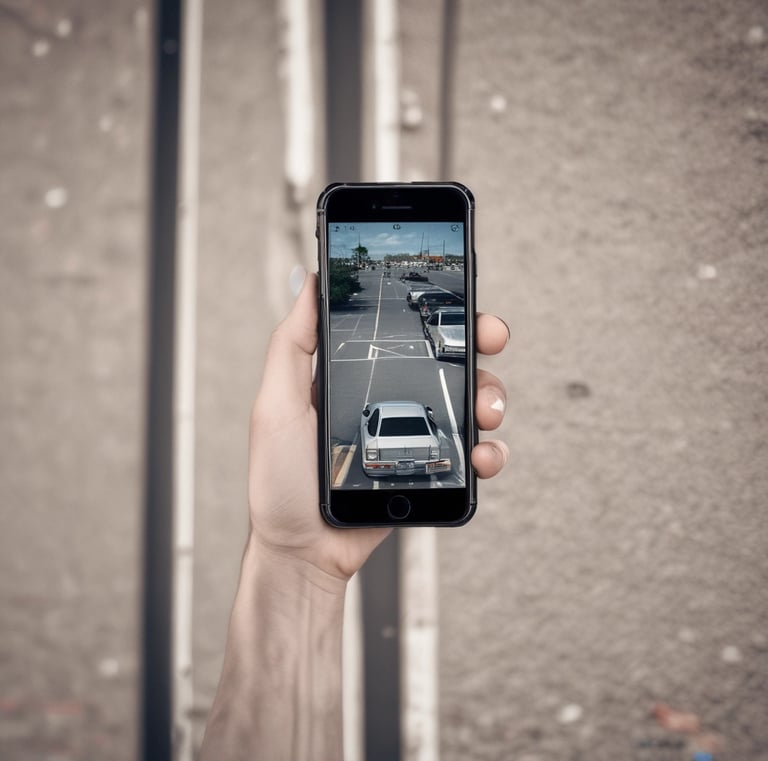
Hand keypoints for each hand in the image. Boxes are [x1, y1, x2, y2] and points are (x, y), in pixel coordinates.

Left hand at [247, 270, 509, 581]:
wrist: (304, 551)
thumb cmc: (281, 481)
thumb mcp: (276, 404)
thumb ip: (292, 345)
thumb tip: (309, 281)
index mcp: (356, 376)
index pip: (403, 330)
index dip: (436, 309)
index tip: (461, 295)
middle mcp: (392, 399)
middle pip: (449, 358)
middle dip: (479, 341)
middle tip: (491, 338)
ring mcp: (415, 435)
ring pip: (471, 401)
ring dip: (491, 396)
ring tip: (486, 411)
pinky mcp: (432, 470)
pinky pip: (473, 452)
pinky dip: (490, 450)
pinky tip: (483, 455)